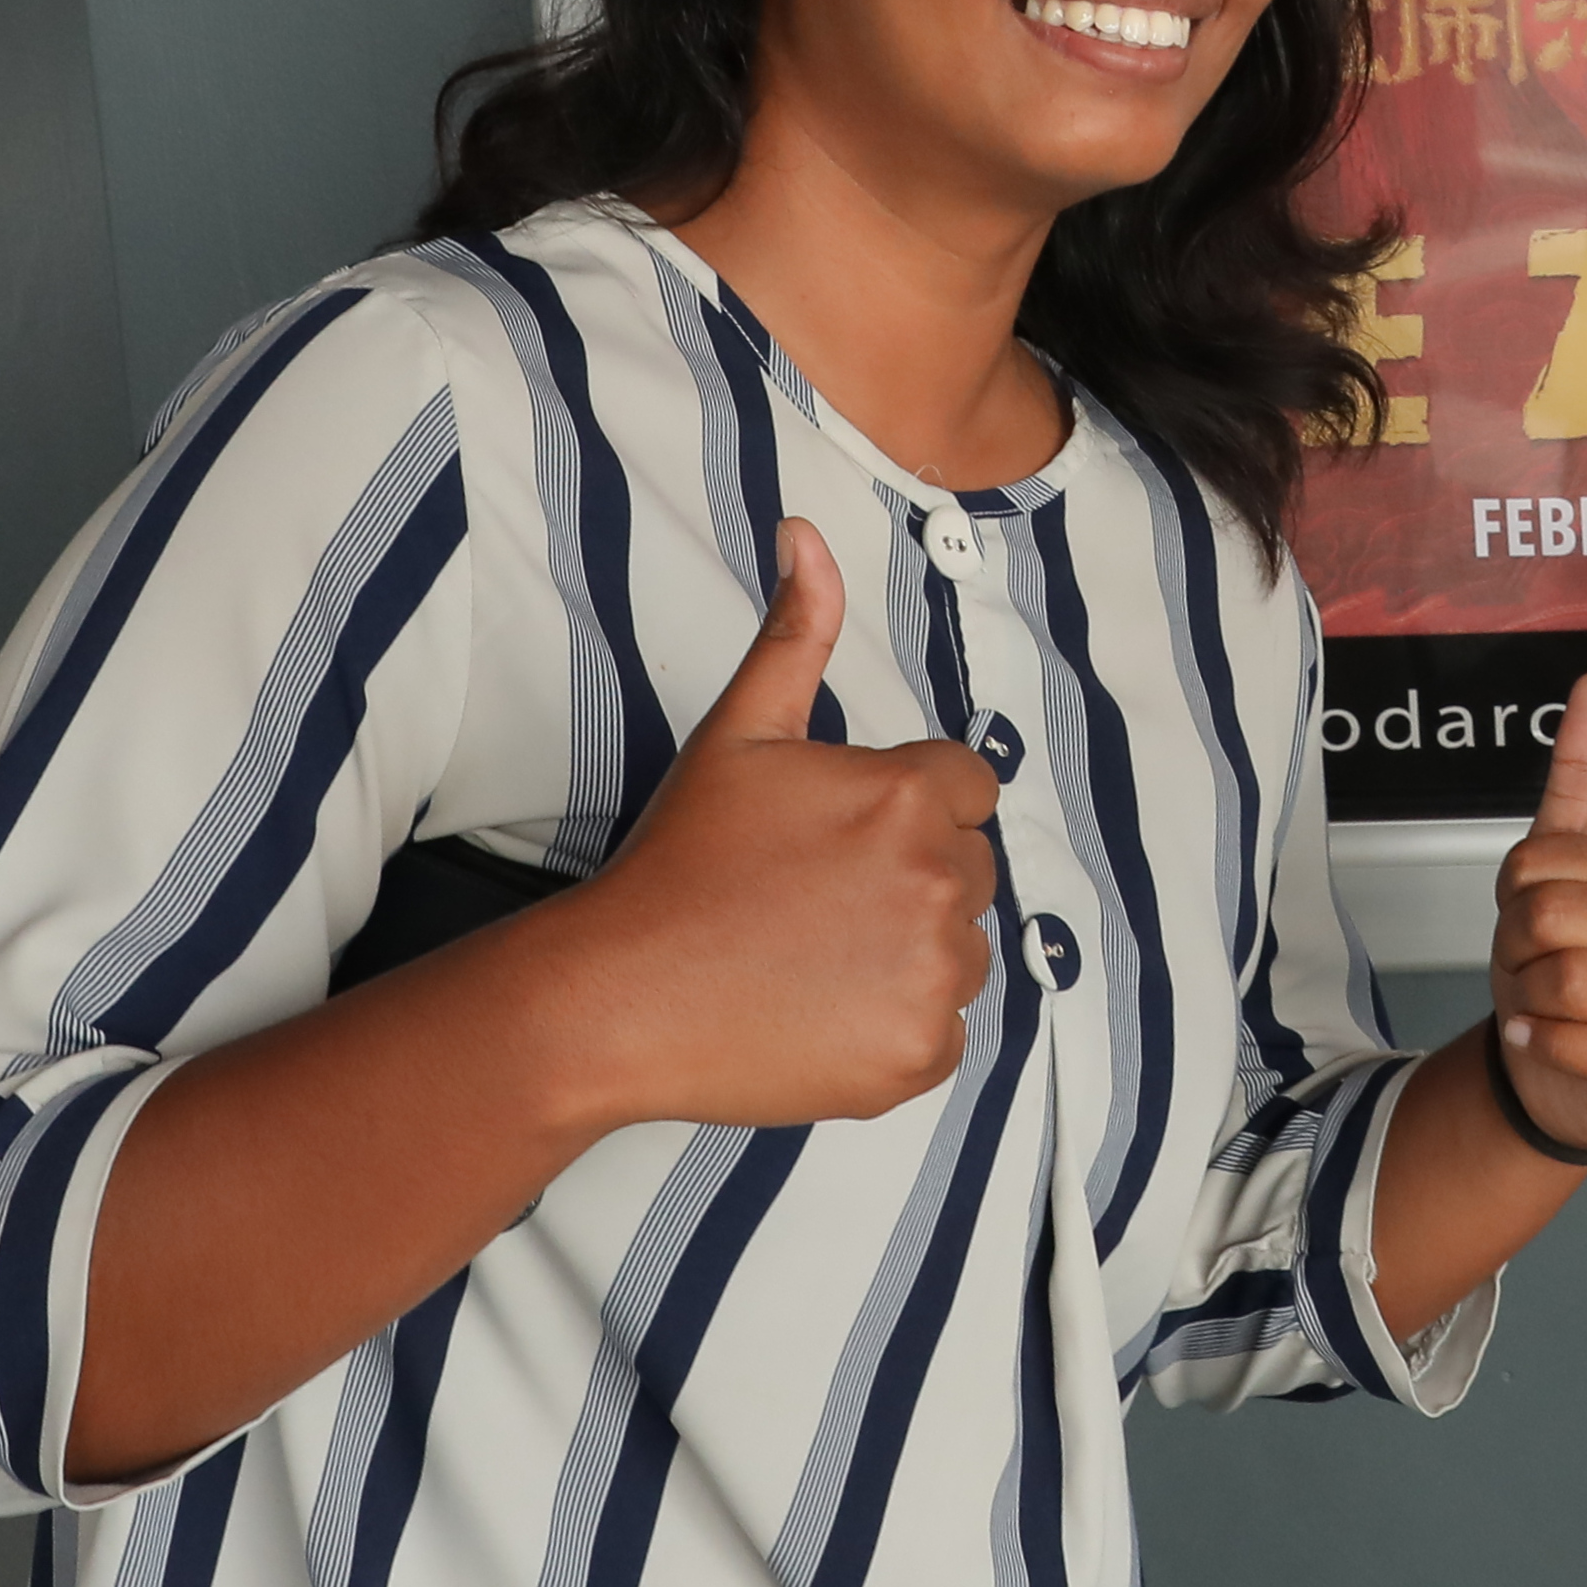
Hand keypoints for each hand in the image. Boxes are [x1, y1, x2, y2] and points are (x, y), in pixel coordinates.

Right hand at [545, 518, 997, 1129]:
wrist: (618, 998)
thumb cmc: (678, 861)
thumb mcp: (739, 731)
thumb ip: (795, 631)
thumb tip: (806, 532)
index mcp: (912, 795)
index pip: (967, 786)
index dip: (904, 808)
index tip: (834, 841)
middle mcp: (941, 879)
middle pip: (968, 867)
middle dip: (908, 876)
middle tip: (810, 902)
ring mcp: (937, 973)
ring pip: (961, 948)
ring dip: (909, 951)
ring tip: (809, 956)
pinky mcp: (922, 1053)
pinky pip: (944, 1028)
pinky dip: (895, 1025)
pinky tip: (818, 1012)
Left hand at [1487, 674, 1586, 1157]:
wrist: (1566, 1079)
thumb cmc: (1559, 969)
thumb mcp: (1557, 871)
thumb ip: (1580, 775)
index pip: (1535, 864)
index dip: (1509, 902)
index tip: (1530, 926)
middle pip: (1548, 918)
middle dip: (1516, 954)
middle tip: (1536, 972)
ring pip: (1566, 980)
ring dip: (1530, 1004)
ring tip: (1548, 1011)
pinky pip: (1586, 1043)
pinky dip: (1545, 1047)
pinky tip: (1548, 1044)